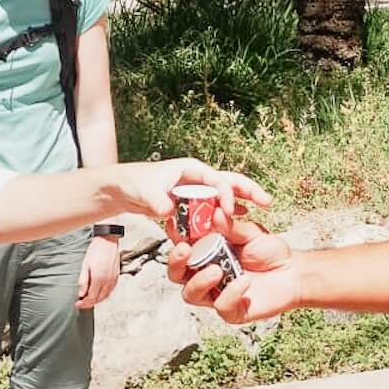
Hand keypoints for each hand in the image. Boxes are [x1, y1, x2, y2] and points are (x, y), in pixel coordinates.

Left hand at [76, 234, 120, 307]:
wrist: (108, 241)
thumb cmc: (96, 251)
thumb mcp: (85, 265)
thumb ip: (83, 281)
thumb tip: (81, 294)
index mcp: (99, 279)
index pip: (91, 297)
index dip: (83, 303)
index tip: (77, 304)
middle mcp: (108, 281)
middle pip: (98, 299)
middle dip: (89, 304)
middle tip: (81, 304)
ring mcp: (113, 280)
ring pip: (105, 297)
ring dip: (97, 300)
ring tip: (89, 301)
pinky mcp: (116, 277)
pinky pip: (110, 291)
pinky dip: (104, 296)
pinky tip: (98, 294)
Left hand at [115, 158, 271, 225]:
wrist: (120, 187)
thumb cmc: (132, 182)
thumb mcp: (143, 191)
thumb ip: (156, 200)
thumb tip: (167, 210)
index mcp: (191, 169)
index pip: (217, 180)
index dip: (226, 195)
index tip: (230, 212)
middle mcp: (197, 177)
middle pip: (229, 181)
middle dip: (249, 190)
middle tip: (268, 201)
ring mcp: (195, 190)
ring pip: (224, 194)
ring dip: (243, 200)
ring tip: (263, 208)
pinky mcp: (190, 202)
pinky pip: (213, 206)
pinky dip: (227, 211)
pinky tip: (241, 218)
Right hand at [168, 216, 300, 324]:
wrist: (295, 273)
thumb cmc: (270, 252)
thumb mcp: (251, 233)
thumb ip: (231, 226)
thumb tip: (214, 212)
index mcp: (205, 253)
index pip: (181, 246)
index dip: (174, 237)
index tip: (173, 224)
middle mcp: (205, 274)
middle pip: (176, 274)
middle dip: (175, 262)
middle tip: (185, 250)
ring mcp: (216, 294)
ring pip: (191, 294)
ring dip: (199, 281)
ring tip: (216, 270)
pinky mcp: (230, 311)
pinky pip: (221, 305)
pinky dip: (231, 292)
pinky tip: (244, 281)